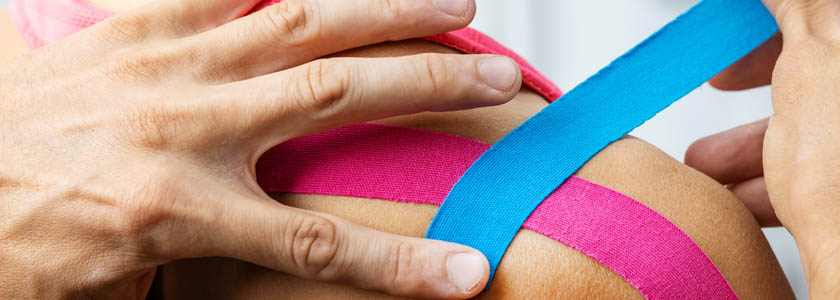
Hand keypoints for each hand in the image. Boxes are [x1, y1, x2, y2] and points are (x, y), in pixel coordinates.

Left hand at [0, 0, 520, 298]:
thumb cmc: (17, 247)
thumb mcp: (114, 289)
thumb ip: (207, 274)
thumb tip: (277, 284)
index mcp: (175, 212)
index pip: (317, 249)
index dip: (404, 265)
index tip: (472, 269)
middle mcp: (182, 127)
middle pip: (336, 98)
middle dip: (428, 86)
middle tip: (500, 81)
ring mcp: (161, 64)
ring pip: (299, 22)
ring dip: (385, 8)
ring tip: (454, 2)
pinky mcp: (133, 27)